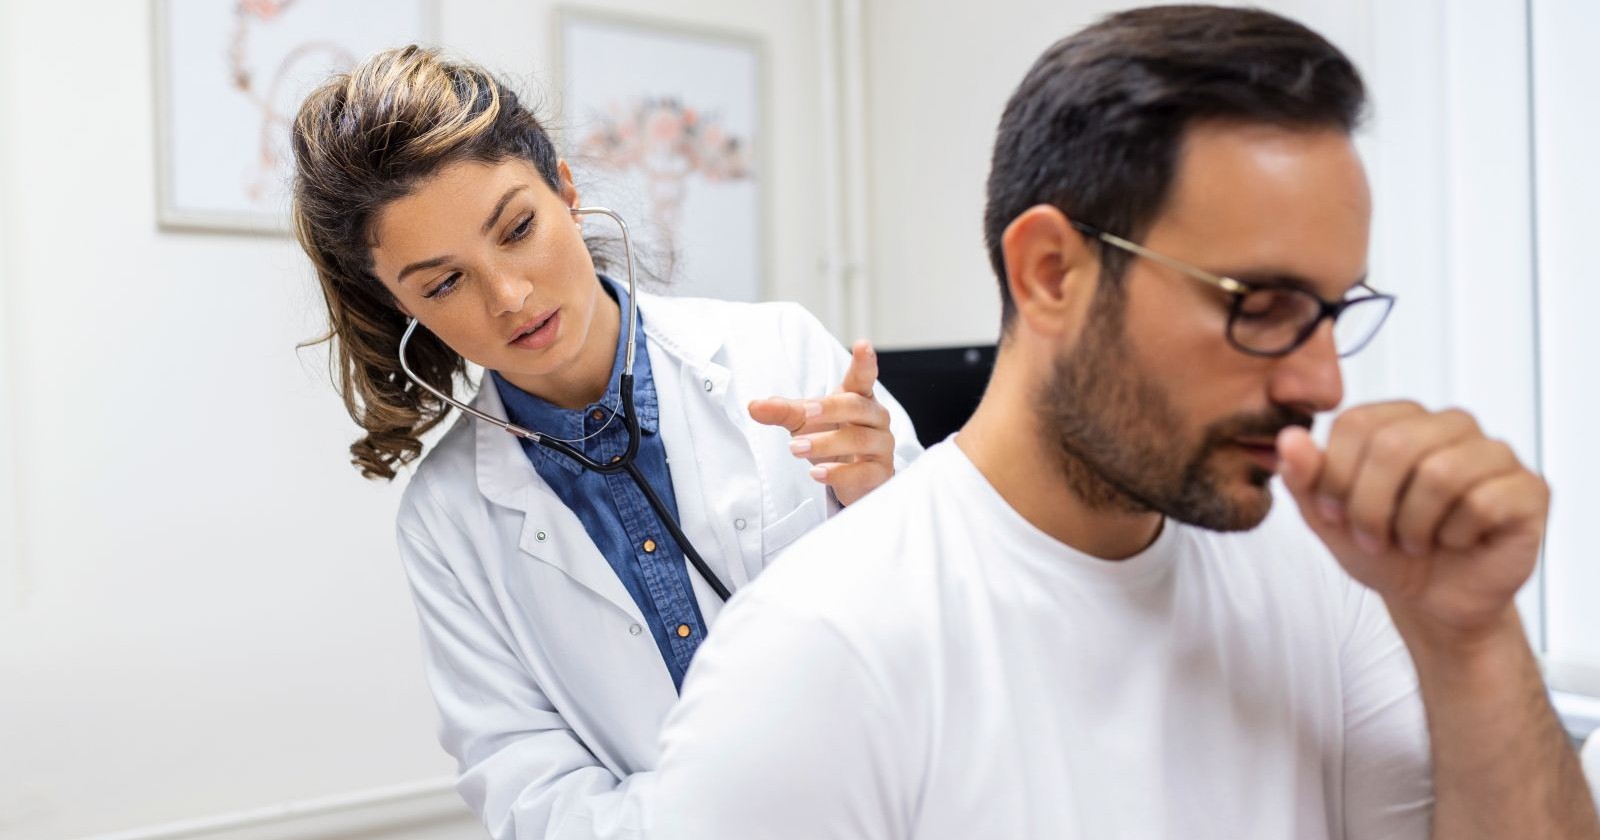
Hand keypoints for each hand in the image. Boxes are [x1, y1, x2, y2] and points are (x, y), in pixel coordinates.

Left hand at [748, 340, 896, 505]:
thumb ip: (783, 411)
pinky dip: (839, 473)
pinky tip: (817, 473)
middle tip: (804, 415)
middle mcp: (876, 418)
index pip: (863, 377)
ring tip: (795, 448)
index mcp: (859, 397)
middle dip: (829, 409)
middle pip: (857, 406)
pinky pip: (864, 472)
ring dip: (825, 444)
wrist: (852, 474)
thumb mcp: (806, 420)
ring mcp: (881, 445)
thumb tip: (754, 407)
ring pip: (859, 440)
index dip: (865, 362)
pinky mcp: (880, 472)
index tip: (863, 346)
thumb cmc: (832, 436)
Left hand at [1277, 401, 1548, 639]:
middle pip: (1395, 445)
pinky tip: (1456, 542)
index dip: (1336, 476)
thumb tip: (1289, 438)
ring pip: (1441, 472)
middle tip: (1373, 539)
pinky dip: (1456, 535)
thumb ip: (1305, 478)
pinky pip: (1484, 502)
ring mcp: (1494, 453)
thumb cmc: (1385, 550)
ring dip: (1414, 524)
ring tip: (1414, 542)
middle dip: (1370, 506)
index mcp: (1400, 419)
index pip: (1356, 422)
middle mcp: (1450, 425)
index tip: (1334, 515)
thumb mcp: (1328, 519)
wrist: (1431, 600)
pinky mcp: (1528, 488)